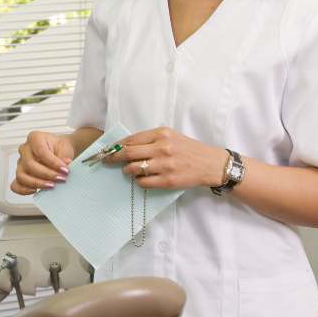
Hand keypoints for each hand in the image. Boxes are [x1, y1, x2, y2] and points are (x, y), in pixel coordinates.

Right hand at [11, 130, 73, 194]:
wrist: (59, 151)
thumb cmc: (60, 148)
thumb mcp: (65, 149)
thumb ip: (63, 158)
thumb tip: (64, 168)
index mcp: (35, 138)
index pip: (40, 151)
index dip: (52, 162)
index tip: (64, 169)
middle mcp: (25, 149)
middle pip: (30, 164)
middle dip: (47, 174)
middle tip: (61, 179)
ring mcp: (20, 162)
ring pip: (21, 175)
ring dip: (37, 183)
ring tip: (51, 186)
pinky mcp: (20, 174)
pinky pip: (15, 184)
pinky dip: (23, 190)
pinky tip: (35, 191)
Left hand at [109, 127, 228, 189]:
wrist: (210, 164)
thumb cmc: (188, 149)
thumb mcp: (171, 137)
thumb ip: (150, 139)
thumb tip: (124, 146)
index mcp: (161, 134)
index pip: (131, 139)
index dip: (115, 146)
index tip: (107, 150)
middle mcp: (162, 148)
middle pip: (128, 154)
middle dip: (113, 158)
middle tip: (107, 162)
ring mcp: (165, 165)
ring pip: (134, 169)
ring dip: (127, 171)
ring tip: (129, 170)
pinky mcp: (168, 181)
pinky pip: (143, 182)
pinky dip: (139, 181)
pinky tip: (142, 179)